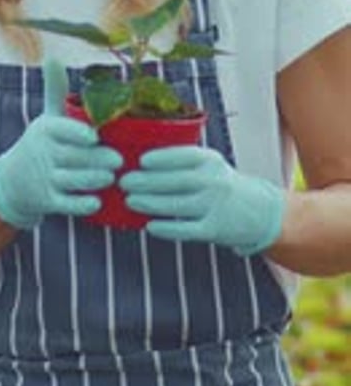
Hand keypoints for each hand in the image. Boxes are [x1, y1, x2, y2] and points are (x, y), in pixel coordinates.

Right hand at [0, 59, 122, 228]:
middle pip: (71, 156)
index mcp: (46, 130)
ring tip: (112, 177)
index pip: (60, 130)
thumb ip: (55, 89)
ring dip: (92, 180)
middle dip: (96, 159)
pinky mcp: (47, 201)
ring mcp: (44, 178)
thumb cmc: (40, 143)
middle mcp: (43, 154)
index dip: (76, 134)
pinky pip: (65, 204)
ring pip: (70, 179)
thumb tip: (53, 57)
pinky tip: (98, 202)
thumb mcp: (46, 116)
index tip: (94, 136)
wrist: (12, 182)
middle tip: (119, 160)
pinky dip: (81, 204)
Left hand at [119, 146, 285, 255]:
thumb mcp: (209, 165)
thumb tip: (140, 161)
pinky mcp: (215, 229)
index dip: (163, 158)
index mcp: (211, 161)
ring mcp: (215, 206)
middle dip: (148, 181)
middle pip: (177, 181)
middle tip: (124, 181)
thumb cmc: (222, 184)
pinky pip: (187, 229)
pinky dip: (167, 228)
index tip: (141, 160)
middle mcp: (215, 181)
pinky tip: (150, 226)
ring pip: (178, 205)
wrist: (260, 212)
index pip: (186, 156)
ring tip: (130, 200)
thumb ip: (183, 162)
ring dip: (151, 203)